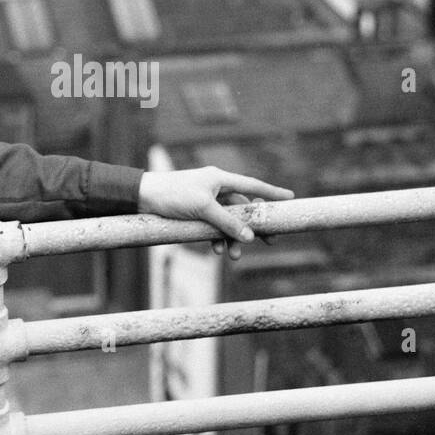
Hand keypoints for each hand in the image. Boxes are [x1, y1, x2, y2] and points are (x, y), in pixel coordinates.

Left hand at [137, 167, 293, 261]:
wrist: (143, 196)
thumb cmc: (172, 195)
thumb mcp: (203, 209)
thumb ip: (228, 222)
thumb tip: (249, 236)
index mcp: (220, 178)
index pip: (253, 185)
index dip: (272, 192)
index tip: (291, 197)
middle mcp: (215, 187)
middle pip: (243, 207)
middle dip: (253, 227)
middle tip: (270, 242)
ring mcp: (206, 199)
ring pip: (229, 220)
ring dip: (233, 238)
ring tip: (232, 256)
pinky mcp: (196, 211)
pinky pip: (215, 225)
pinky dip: (218, 238)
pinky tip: (216, 250)